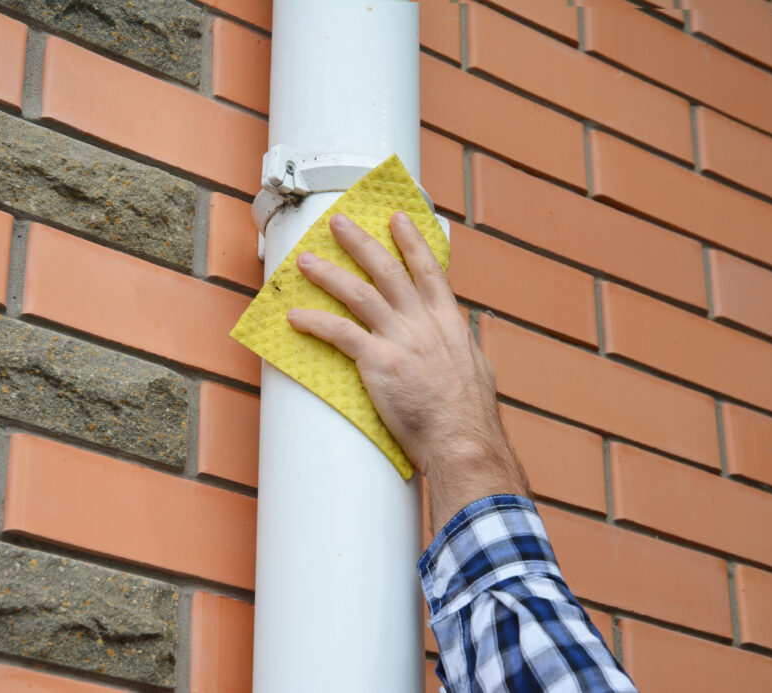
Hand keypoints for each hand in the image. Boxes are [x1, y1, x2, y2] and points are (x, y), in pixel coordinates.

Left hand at [287, 212, 529, 532]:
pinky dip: (315, 322)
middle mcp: (423, 322)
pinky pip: (340, 333)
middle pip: (387, 270)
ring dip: (328, 274)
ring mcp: (400, 339)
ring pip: (358, 293)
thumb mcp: (475, 369)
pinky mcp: (378, 362)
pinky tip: (296, 317)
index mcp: (448, 322)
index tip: (396, 218)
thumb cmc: (469, 416)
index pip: (428, 269)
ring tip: (305, 261)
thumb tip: (460, 341)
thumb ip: (460, 348)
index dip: (410, 241)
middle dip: (360, 242)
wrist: (463, 440)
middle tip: (338, 223)